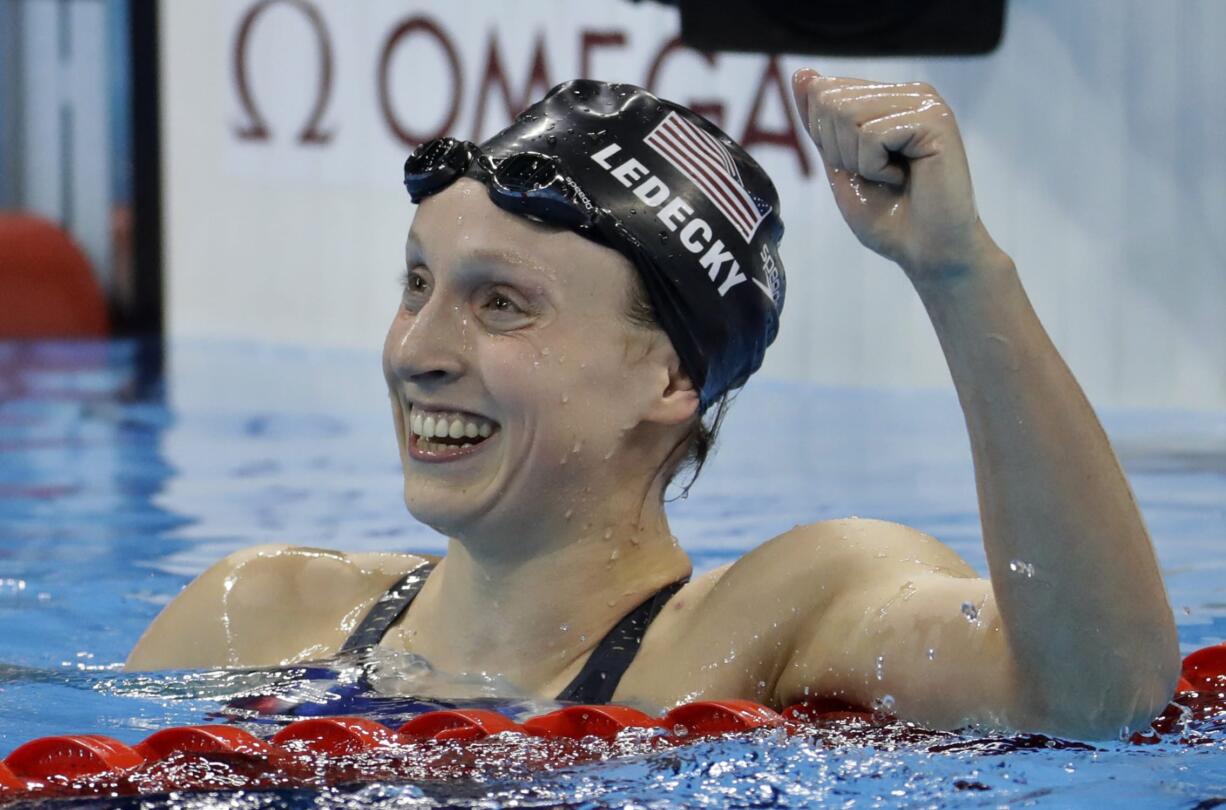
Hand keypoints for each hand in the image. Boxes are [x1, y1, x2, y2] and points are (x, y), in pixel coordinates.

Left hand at [791, 68, 998, 283]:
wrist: (927, 251)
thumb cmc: (887, 216)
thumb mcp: (840, 163)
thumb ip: (821, 121)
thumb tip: (803, 73)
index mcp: (888, 98)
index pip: (822, 92)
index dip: (826, 140)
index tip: (859, 167)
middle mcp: (909, 93)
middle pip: (830, 101)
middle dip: (838, 150)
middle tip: (875, 175)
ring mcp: (925, 103)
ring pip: (847, 115)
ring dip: (857, 161)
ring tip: (890, 177)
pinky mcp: (935, 119)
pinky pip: (871, 134)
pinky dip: (875, 168)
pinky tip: (903, 179)